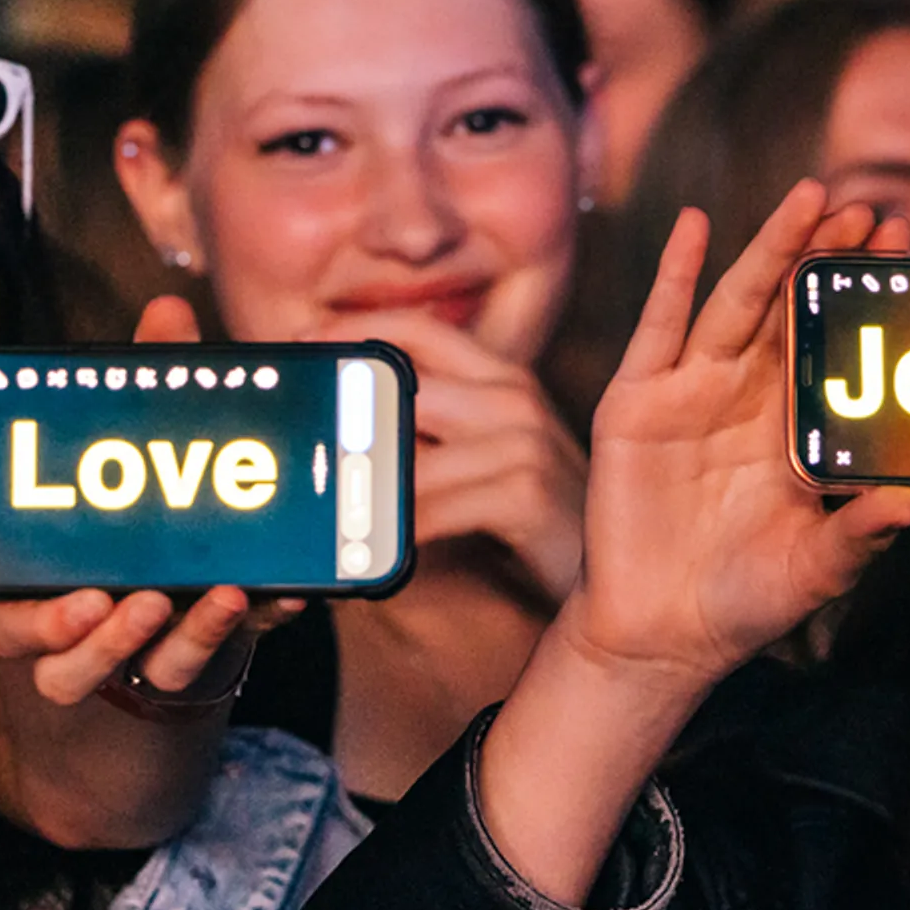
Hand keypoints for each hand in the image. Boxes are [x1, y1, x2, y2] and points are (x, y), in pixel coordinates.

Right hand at [0, 292, 304, 710]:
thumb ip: (148, 383)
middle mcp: (82, 636)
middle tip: (140, 601)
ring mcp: (141, 654)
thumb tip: (168, 312)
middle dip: (104, 641)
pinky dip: (249, 628)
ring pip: (142, 675)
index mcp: (41, 588)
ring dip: (183, 641)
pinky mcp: (196, 656)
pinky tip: (283, 593)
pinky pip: (213, 660)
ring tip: (219, 598)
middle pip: (67, 666)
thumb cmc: (132, 501)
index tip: (83, 598)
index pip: (15, 622)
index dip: (41, 623)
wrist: (178, 564)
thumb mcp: (138, 441)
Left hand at [325, 305, 589, 602]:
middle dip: (341, 409)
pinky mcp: (528, 493)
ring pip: (409, 448)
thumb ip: (431, 440)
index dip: (354, 329)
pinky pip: (435, 508)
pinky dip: (396, 534)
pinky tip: (370, 556)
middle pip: (402, 380)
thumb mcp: (483, 466)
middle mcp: (513, 398)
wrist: (617, 580)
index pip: (418, 329)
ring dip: (359, 482)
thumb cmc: (538, 525)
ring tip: (315, 507)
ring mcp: (524, 442)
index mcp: (500, 379)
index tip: (301, 344)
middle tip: (292, 437)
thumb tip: (347, 433)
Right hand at [567, 182, 909, 690]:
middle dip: (827, 257)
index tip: (905, 249)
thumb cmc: (744, 601)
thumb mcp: (816, 569)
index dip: (864, 295)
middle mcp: (745, 396)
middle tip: (872, 210)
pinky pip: (658, 327)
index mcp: (795, 424)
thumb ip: (860, 533)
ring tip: (811, 198)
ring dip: (771, 249)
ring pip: (737, 303)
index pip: (836, 342)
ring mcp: (690, 392)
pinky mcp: (637, 403)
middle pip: (791, 308)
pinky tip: (693, 226)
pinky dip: (673, 273)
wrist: (661, 634)